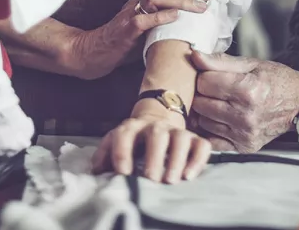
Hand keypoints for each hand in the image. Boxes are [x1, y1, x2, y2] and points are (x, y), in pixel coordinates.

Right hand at [70, 0, 213, 79]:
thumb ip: (162, 15)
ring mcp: (130, 15)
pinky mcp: (126, 32)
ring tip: (199, 7)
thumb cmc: (123, 41)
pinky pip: (142, 20)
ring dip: (179, 0)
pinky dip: (160, 17)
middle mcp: (137, 1)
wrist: (93, 54)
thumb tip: (192, 12)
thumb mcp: (144, 22)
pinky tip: (174, 17)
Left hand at [92, 100, 210, 183]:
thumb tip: (97, 171)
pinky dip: (198, 160)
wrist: (157, 119)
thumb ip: (104, 154)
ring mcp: (176, 131)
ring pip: (181, 138)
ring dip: (177, 159)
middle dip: (154, 157)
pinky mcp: (194, 138)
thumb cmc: (134, 140)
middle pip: (156, 135)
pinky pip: (201, 145)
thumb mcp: (115, 142)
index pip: (125, 134)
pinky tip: (189, 176)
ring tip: (170, 180)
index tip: (122, 173)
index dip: (122, 152)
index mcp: (132, 127)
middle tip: (151, 179)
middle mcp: (155, 126)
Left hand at [189, 52, 298, 152]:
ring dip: (205, 112)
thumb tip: (194, 56)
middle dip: (202, 93)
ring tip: (218, 102)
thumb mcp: (251, 63)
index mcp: (248, 90)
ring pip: (203, 122)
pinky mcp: (244, 147)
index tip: (210, 74)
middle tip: (212, 88)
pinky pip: (213, 140)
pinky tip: (219, 119)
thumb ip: (220, 61)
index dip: (203, 75)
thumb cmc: (277, 81)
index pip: (204, 82)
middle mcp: (245, 115)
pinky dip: (211, 129)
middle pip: (201, 103)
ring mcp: (245, 134)